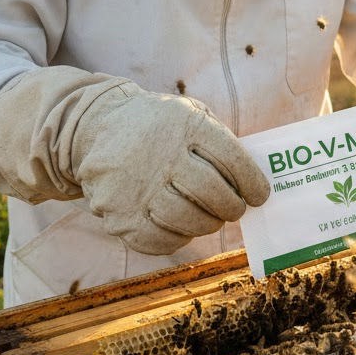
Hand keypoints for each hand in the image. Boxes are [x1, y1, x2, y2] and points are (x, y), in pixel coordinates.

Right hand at [72, 86, 269, 253]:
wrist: (96, 129)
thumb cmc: (158, 126)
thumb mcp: (189, 113)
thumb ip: (219, 141)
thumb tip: (253, 182)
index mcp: (183, 125)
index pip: (231, 158)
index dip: (252, 182)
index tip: (260, 195)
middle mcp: (159, 155)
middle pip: (212, 193)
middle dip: (232, 207)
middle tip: (235, 209)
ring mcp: (135, 187)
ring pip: (188, 220)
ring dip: (208, 224)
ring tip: (210, 218)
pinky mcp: (118, 216)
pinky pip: (160, 241)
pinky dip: (178, 237)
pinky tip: (181, 226)